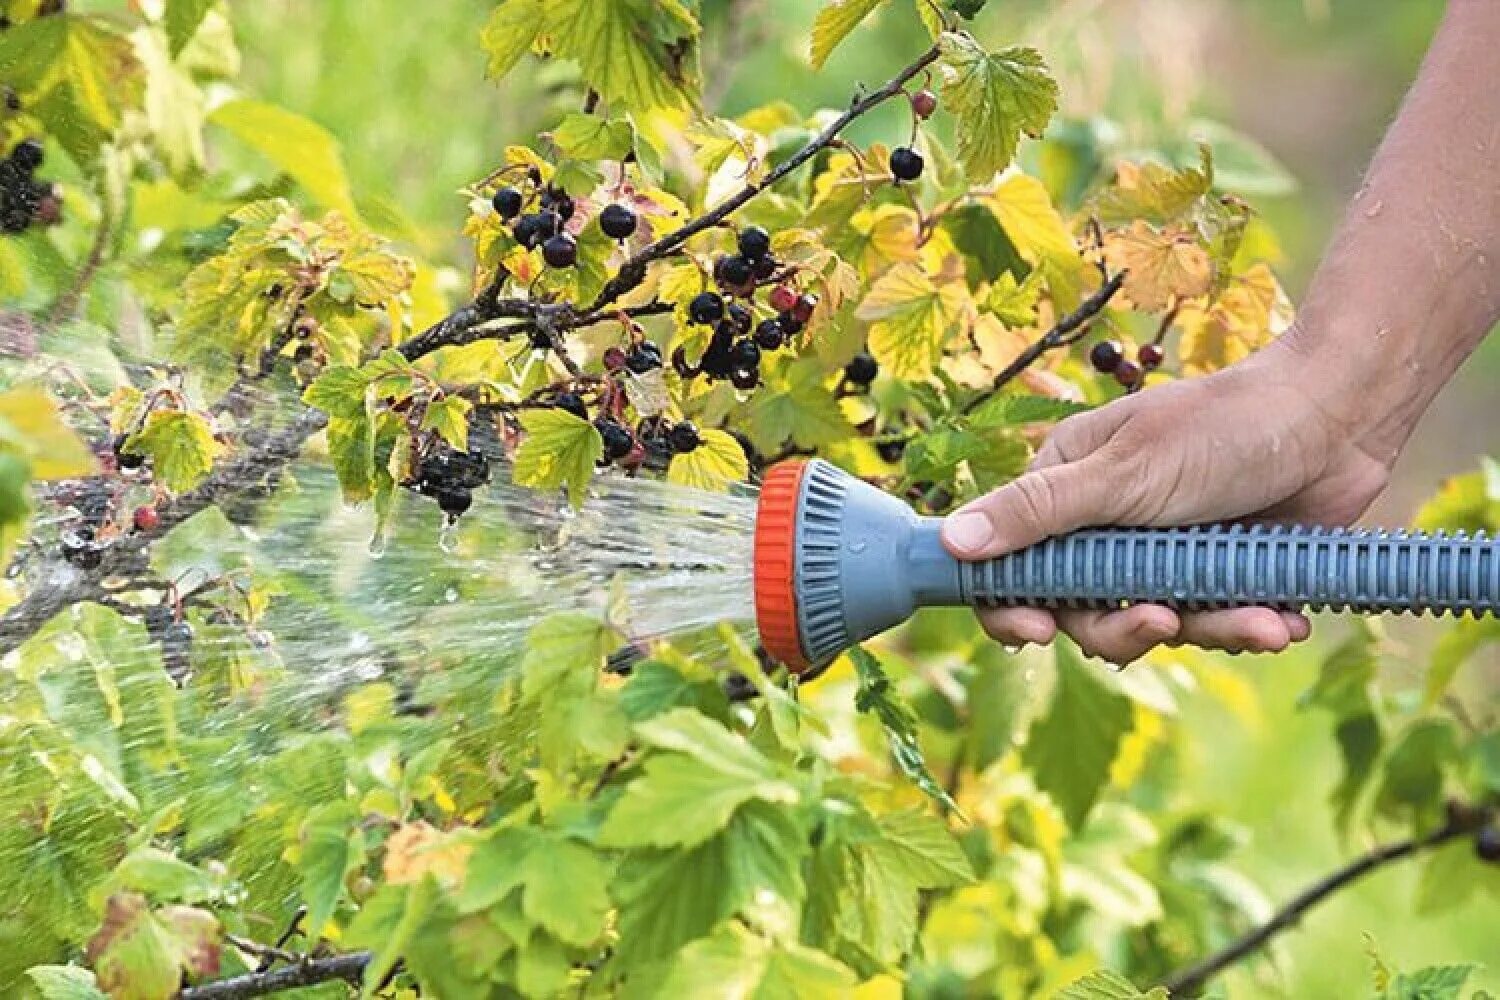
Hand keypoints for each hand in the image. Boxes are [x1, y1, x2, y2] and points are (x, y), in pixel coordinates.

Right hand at [940, 338, 1392, 663]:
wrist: (1336, 417)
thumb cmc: (1222, 427)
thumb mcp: (1122, 473)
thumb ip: (1038, 513)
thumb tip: (950, 543)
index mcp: (1064, 488)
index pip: (1010, 561)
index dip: (1012, 604)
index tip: (1036, 632)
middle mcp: (1104, 524)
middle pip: (1080, 609)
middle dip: (1122, 628)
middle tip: (1162, 622)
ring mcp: (1160, 552)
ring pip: (1152, 624)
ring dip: (1206, 628)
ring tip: (1257, 619)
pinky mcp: (1214, 573)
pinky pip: (1211, 622)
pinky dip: (1245, 625)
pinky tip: (1279, 618)